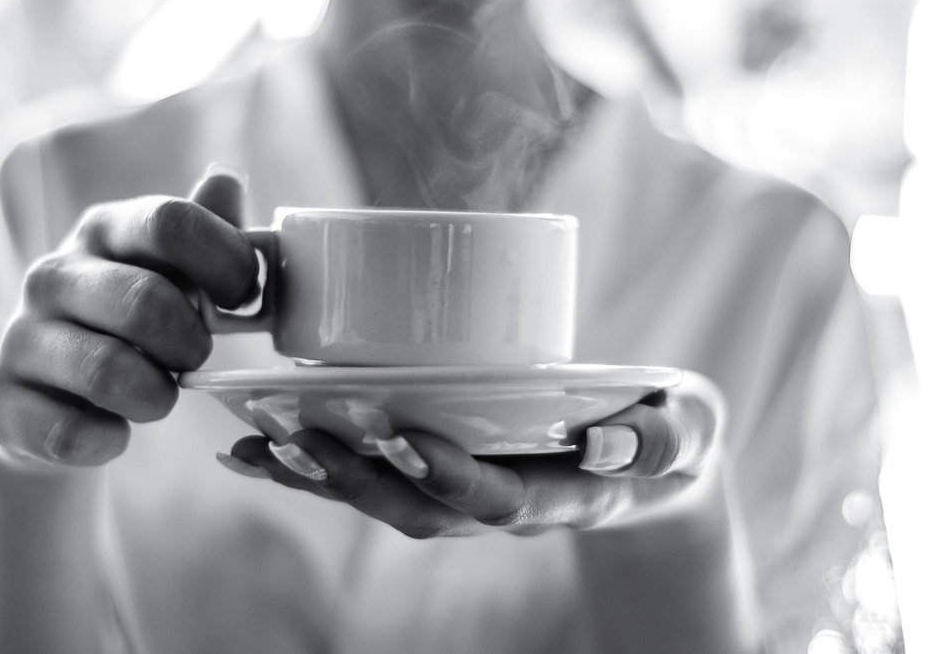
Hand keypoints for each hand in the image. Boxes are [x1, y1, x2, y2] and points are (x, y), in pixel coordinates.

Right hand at [0, 166, 255, 467]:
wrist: (48, 399)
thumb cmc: (129, 326)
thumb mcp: (171, 273)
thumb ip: (203, 232)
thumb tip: (225, 178)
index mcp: (103, 230)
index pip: (170, 222)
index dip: (224, 262)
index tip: (242, 300)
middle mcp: (52, 274)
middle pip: (145, 301)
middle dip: (191, 343)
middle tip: (195, 359)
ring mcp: (19, 336)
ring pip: (108, 370)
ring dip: (155, 396)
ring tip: (158, 397)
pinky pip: (66, 430)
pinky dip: (107, 439)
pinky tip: (113, 432)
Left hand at [221, 372, 722, 535]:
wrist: (652, 468)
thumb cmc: (671, 436)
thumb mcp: (689, 431)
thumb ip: (666, 436)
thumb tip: (612, 440)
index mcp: (565, 494)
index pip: (501, 497)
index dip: (449, 474)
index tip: (399, 434)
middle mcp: (506, 506)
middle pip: (419, 508)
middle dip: (355, 476)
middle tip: (293, 431)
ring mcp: (470, 495)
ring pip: (384, 500)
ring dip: (317, 474)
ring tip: (251, 439)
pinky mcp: (444, 474)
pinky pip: (371, 479)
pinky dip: (313, 466)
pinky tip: (253, 444)